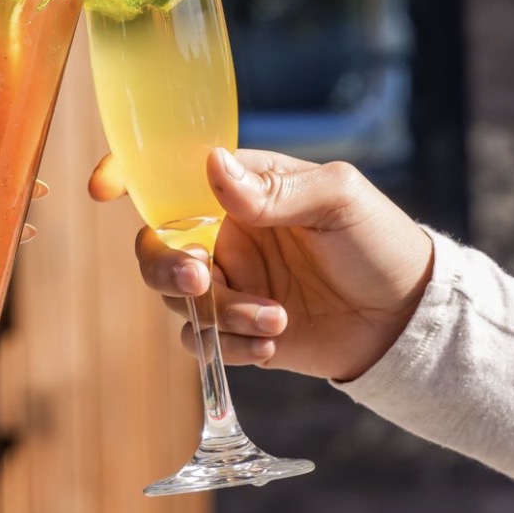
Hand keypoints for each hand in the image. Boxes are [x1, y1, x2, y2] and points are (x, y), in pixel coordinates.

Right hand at [89, 147, 433, 381]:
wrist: (409, 318)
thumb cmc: (379, 240)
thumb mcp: (338, 199)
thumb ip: (273, 190)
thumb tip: (212, 166)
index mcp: (241, 186)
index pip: (171, 171)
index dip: (130, 173)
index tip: (104, 188)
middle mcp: (224, 232)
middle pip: (156, 242)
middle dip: (166, 262)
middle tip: (200, 276)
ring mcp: (231, 283)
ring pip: (177, 297)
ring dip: (218, 313)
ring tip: (275, 319)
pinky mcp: (241, 330)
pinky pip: (203, 341)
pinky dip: (230, 347)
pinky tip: (275, 342)